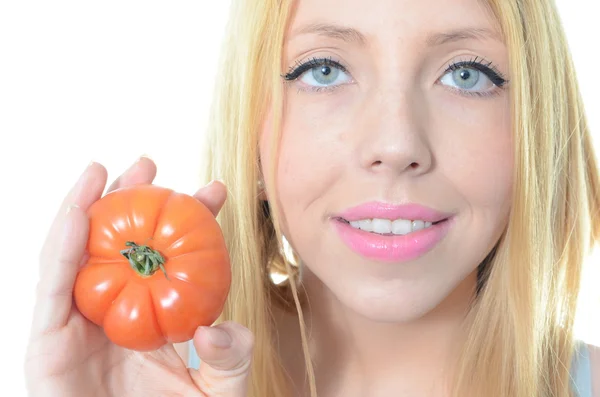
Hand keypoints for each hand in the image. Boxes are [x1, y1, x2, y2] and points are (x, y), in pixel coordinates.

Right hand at [25, 157, 253, 396]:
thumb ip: (230, 360)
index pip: (170, 260)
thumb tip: (221, 326)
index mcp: (153, 319)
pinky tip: (78, 210)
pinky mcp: (46, 346)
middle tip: (152, 164)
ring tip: (105, 169)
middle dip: (132, 202)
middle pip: (119, 248)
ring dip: (87, 209)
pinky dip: (61, 247)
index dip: (190, 222)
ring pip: (78, 257)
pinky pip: (50, 289)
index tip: (213, 191)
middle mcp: (113, 315)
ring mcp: (78, 328)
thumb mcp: (219, 393)